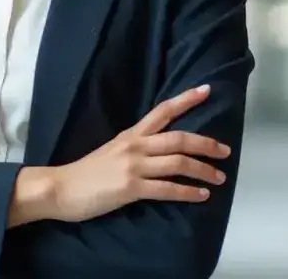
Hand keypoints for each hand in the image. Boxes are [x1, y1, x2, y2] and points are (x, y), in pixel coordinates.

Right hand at [50, 84, 229, 221]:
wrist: (61, 187)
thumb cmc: (87, 172)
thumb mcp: (112, 150)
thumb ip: (134, 148)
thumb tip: (158, 151)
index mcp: (130, 134)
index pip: (162, 110)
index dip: (185, 99)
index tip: (206, 90)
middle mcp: (135, 145)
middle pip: (178, 138)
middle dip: (206, 143)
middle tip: (225, 149)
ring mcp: (133, 166)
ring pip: (178, 163)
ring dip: (203, 170)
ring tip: (219, 177)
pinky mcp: (131, 188)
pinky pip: (167, 189)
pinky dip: (188, 193)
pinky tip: (201, 196)